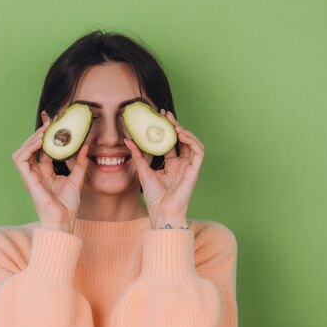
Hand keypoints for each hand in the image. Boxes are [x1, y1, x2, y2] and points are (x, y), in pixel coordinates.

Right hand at [11, 114, 89, 233]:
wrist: (63, 220)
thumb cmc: (68, 205)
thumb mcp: (77, 178)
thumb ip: (79, 162)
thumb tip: (86, 144)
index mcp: (45, 171)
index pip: (44, 148)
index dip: (48, 134)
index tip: (57, 121)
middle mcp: (35, 171)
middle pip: (33, 146)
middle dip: (40, 131)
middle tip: (52, 119)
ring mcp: (29, 175)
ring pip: (23, 149)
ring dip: (33, 137)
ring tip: (46, 128)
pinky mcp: (27, 178)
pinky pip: (20, 158)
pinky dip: (29, 147)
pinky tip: (41, 140)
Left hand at [123, 110, 203, 228]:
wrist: (161, 211)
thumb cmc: (154, 197)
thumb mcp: (143, 171)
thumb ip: (138, 155)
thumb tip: (128, 139)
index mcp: (171, 165)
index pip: (170, 143)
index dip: (166, 130)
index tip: (158, 117)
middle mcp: (181, 164)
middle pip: (182, 140)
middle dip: (175, 126)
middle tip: (166, 114)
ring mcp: (189, 167)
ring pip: (192, 143)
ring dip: (185, 131)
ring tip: (173, 123)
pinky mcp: (195, 170)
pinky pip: (199, 151)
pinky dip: (192, 141)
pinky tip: (181, 134)